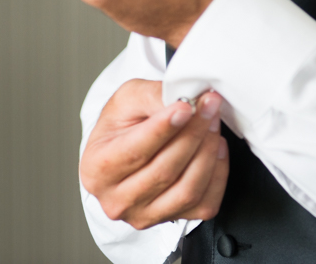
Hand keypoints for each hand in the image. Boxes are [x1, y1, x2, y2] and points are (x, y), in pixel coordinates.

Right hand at [80, 79, 229, 229]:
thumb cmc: (122, 124)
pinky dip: (218, 173)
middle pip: (165, 171)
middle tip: (209, 106)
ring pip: (187, 190)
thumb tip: (184, 101)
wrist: (125, 144)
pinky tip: (215, 148)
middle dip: (193, 133)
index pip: (135, 151)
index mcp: (97, 168)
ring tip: (213, 123)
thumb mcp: (128, 98)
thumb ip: (152, 96)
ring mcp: (144, 215)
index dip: (164, 128)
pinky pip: (205, 204)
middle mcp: (116, 199)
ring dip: (208, 152)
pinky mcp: (172, 220)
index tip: (187, 106)